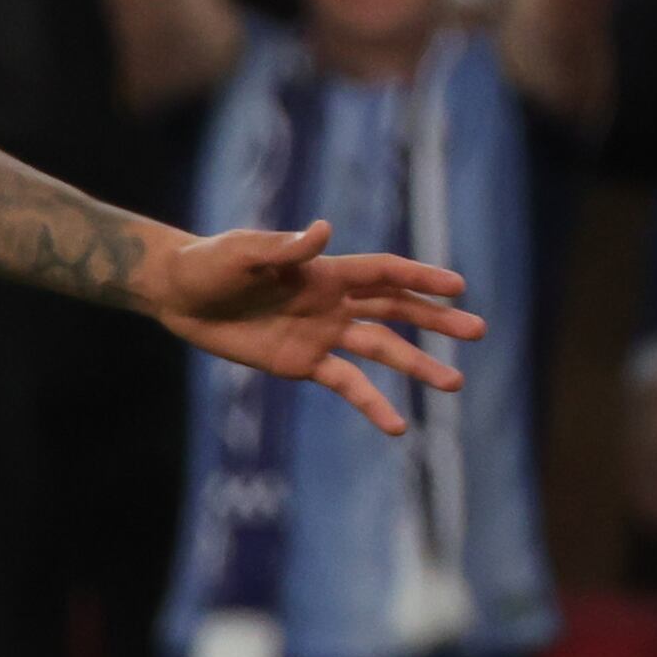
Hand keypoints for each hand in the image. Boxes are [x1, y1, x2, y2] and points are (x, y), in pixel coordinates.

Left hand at [139, 219, 485, 434]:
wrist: (179, 295)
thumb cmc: (210, 263)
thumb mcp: (244, 253)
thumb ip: (285, 249)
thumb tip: (322, 231)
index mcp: (325, 271)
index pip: (385, 273)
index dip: (420, 278)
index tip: (459, 288)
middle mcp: (332, 302)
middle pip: (396, 310)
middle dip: (436, 321)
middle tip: (478, 332)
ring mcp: (321, 334)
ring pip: (381, 350)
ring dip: (417, 365)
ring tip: (454, 384)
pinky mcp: (303, 364)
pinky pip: (347, 385)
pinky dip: (373, 404)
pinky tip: (399, 426)